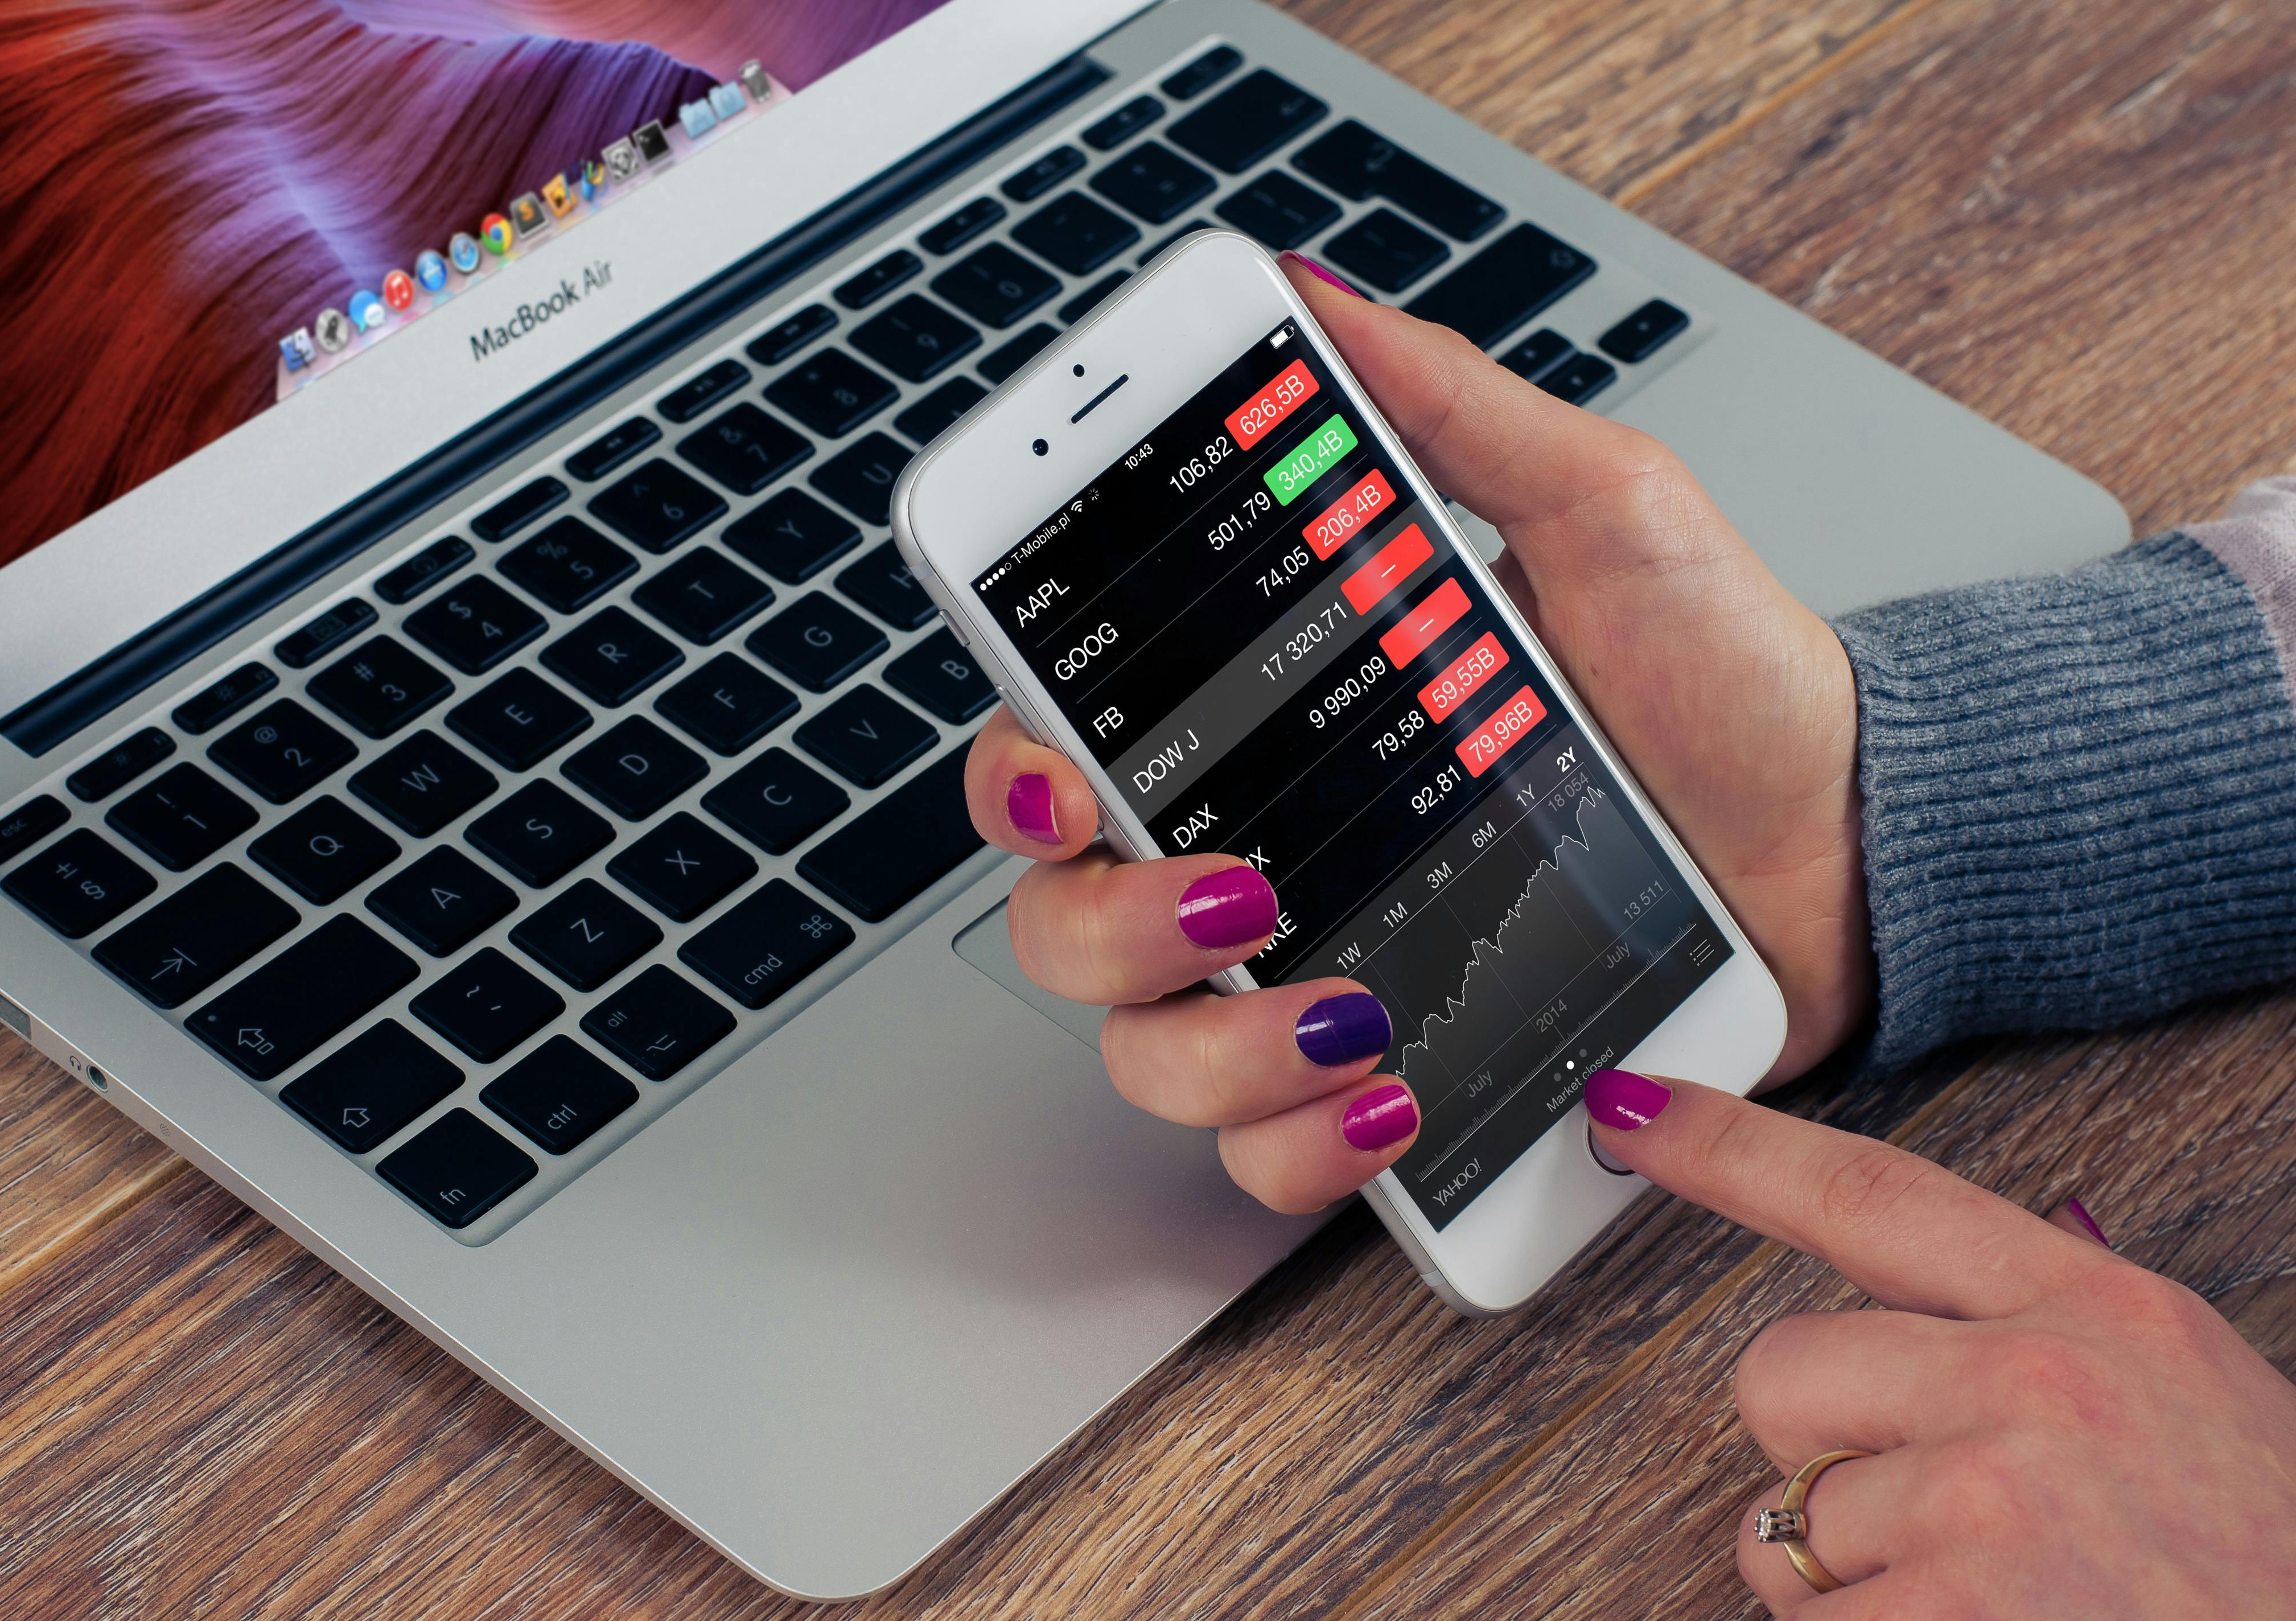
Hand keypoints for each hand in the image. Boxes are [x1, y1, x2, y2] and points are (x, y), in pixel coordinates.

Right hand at [962, 260, 1871, 1211]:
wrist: (1849, 838)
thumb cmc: (1725, 678)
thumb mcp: (1598, 508)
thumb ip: (1446, 411)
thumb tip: (1308, 295)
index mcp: (1270, 721)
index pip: (1066, 749)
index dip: (1018, 776)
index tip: (1066, 785)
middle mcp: (1262, 856)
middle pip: (1066, 922)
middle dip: (1117, 926)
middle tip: (1241, 895)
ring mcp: (1311, 981)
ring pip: (1148, 1056)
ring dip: (1221, 1052)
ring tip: (1358, 1015)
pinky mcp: (1385, 1083)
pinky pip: (1269, 1156)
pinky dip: (1305, 1146)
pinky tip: (1391, 1095)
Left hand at [1584, 1068, 2295, 1615]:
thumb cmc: (2263, 1569)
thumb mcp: (2188, 1405)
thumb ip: (2044, 1339)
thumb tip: (1908, 1305)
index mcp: (2098, 1312)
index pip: (1869, 1192)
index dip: (1730, 1145)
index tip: (1631, 1108)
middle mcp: (2035, 1387)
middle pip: (1779, 1370)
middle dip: (1816, 1452)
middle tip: (1937, 1520)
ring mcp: (1989, 1507)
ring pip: (1782, 1524)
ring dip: (1850, 1585)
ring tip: (1988, 1605)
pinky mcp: (1949, 1619)